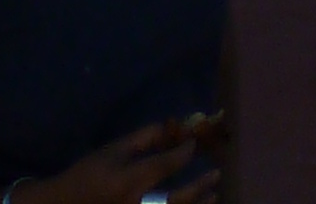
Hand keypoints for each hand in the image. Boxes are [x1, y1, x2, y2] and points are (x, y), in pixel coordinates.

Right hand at [18, 121, 223, 203]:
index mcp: (130, 181)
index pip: (167, 165)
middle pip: (176, 200)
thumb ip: (143, 139)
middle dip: (199, 187)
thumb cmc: (88, 174)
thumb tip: (170, 129)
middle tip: (216, 175)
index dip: (184, 152)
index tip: (193, 144)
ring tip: (213, 197)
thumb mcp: (113, 150)